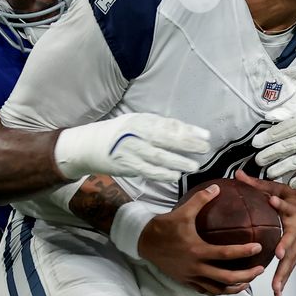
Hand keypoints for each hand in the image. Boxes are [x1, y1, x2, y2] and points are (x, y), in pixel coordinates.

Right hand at [55, 113, 210, 180]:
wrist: (90, 146)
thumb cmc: (119, 134)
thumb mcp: (136, 123)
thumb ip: (158, 127)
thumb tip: (186, 132)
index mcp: (140, 120)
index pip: (168, 124)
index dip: (188, 130)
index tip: (205, 135)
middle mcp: (136, 133)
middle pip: (166, 138)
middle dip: (187, 144)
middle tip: (205, 148)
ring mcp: (131, 150)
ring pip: (159, 156)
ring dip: (178, 161)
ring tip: (194, 165)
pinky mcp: (126, 165)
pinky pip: (148, 170)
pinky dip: (162, 173)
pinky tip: (175, 175)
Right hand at [137, 184, 264, 295]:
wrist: (144, 241)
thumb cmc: (164, 226)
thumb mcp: (183, 211)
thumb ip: (201, 199)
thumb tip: (216, 188)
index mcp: (197, 250)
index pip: (226, 254)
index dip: (243, 252)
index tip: (258, 248)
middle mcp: (196, 267)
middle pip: (226, 278)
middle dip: (246, 276)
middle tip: (259, 269)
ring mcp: (191, 276)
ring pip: (217, 289)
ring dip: (235, 287)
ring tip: (247, 281)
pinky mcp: (186, 280)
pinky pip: (206, 290)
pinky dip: (218, 290)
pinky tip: (226, 285)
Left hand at [236, 170, 295, 295]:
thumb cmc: (292, 197)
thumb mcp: (278, 188)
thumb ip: (257, 184)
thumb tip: (237, 174)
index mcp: (292, 208)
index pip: (285, 205)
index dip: (280, 204)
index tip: (274, 202)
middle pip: (292, 238)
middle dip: (286, 247)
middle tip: (279, 254)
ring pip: (292, 258)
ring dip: (284, 273)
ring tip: (276, 288)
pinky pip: (291, 266)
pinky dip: (285, 278)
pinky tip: (277, 292)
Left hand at [252, 76, 295, 187]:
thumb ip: (290, 106)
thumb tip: (271, 117)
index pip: (286, 129)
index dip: (269, 137)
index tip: (256, 143)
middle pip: (292, 146)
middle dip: (272, 154)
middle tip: (258, 161)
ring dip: (286, 168)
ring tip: (270, 173)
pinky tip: (294, 182)